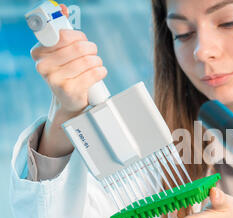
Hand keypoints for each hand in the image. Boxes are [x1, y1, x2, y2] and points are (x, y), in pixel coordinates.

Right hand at [31, 4, 106, 122]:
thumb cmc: (66, 72)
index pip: (63, 36)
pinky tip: (99, 72)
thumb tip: (62, 8)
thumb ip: (61, 29)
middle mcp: (44, 66)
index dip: (77, 37)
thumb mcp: (61, 52)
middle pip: (78, 48)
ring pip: (88, 61)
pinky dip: (101, 71)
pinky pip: (93, 74)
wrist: (69, 100)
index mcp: (39, 53)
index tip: (81, 40)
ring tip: (95, 64)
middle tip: (92, 53)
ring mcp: (55, 80)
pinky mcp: (70, 91)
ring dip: (97, 61)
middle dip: (91, 49)